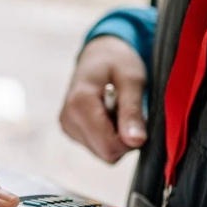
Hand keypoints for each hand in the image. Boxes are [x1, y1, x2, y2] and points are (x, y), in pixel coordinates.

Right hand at [60, 35, 147, 163]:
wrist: (99, 53)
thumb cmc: (118, 60)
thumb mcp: (132, 78)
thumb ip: (132, 111)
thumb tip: (136, 142)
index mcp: (79, 104)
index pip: (109, 146)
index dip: (131, 138)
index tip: (139, 115)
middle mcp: (68, 119)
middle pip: (106, 153)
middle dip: (125, 138)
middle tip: (128, 110)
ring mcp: (67, 126)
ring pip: (103, 152)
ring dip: (118, 136)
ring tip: (117, 109)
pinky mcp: (70, 130)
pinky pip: (98, 147)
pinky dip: (109, 135)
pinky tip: (109, 114)